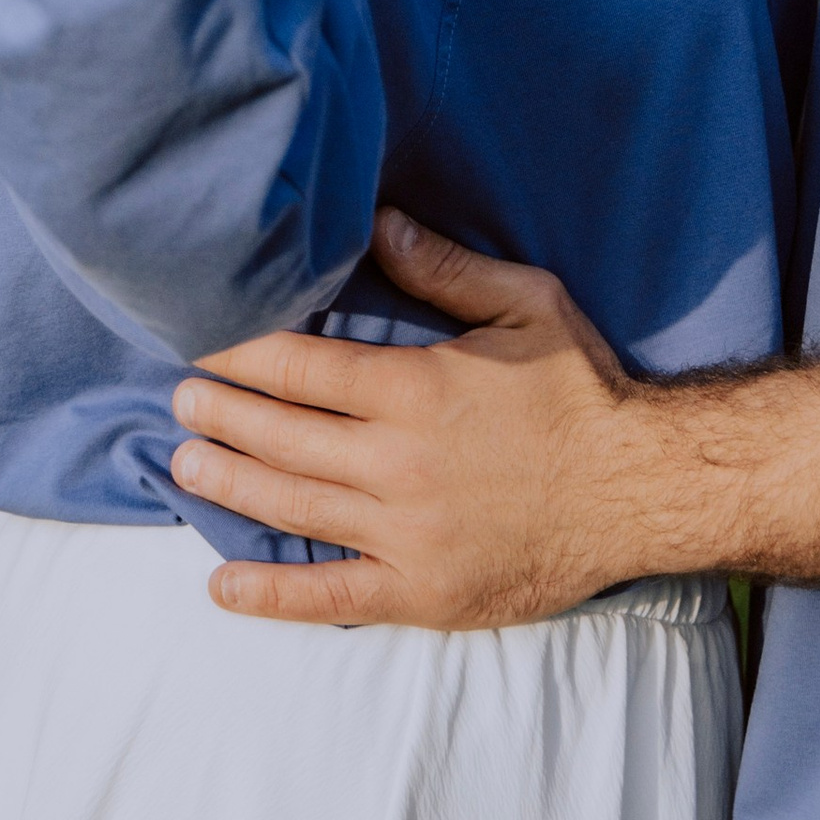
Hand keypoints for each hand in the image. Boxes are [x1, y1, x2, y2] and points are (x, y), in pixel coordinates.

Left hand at [167, 209, 655, 626]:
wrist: (642, 491)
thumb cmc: (585, 392)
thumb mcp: (527, 307)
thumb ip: (447, 269)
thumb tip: (379, 223)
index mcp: (418, 389)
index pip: (299, 367)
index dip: (240, 352)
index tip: (201, 342)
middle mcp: (399, 463)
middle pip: (281, 435)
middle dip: (220, 414)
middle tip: (177, 399)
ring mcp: (406, 533)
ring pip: (293, 506)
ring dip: (229, 483)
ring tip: (183, 464)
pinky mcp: (421, 591)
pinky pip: (331, 596)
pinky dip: (270, 594)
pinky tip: (222, 583)